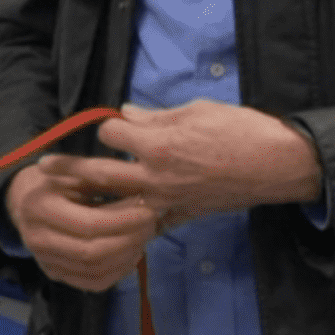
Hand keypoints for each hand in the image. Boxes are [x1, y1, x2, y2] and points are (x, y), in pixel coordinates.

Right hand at [4, 153, 158, 291]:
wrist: (21, 201)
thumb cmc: (52, 180)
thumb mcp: (73, 172)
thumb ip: (103, 181)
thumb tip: (143, 192)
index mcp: (39, 208)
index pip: (89, 224)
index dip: (123, 220)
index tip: (149, 210)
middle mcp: (37, 239)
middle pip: (92, 252)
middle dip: (129, 240)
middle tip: (151, 224)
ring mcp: (44, 261)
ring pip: (95, 271)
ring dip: (127, 256)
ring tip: (144, 237)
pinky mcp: (55, 274)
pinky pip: (92, 283)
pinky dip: (118, 273)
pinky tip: (131, 255)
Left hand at [90, 100, 323, 231]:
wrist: (278, 164)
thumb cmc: (241, 129)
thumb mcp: (196, 110)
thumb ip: (155, 117)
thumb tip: (126, 113)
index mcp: (159, 145)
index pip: (109, 134)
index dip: (109, 126)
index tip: (115, 126)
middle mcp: (157, 177)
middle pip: (100, 174)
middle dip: (77, 166)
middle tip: (56, 164)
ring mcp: (168, 201)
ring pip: (118, 205)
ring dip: (100, 196)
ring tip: (83, 191)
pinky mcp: (183, 216)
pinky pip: (149, 224)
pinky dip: (134, 219)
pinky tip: (125, 212)